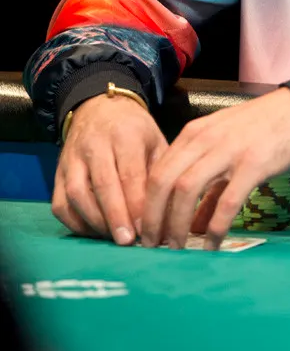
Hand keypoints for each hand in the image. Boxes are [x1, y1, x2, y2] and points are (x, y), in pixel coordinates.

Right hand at [52, 94, 166, 244]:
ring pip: (76, 195)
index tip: (146, 229)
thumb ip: (161, 172)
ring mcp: (72, 158)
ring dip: (95, 222)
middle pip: (102, 185)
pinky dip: (75, 223)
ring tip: (113, 238)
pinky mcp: (58, 173)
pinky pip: (60, 204)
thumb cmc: (134, 130)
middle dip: (116, 217)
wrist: (99, 108)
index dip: (136, 205)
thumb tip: (169, 213)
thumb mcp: (155, 141)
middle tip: (128, 242)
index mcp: (125, 134)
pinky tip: (94, 232)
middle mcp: (95, 144)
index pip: (130, 173)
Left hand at [140, 88, 289, 250]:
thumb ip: (207, 182)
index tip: (143, 230)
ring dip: (177, 224)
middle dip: (152, 217)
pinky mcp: (253, 165)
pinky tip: (212, 246)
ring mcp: (228, 151)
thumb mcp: (224, 146)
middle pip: (163, 181)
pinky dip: (215, 228)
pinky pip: (226, 202)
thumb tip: (192, 225)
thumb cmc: (260, 129)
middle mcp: (204, 140)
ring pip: (187, 190)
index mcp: (194, 134)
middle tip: (151, 245)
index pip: (157, 171)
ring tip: (176, 249)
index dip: (144, 204)